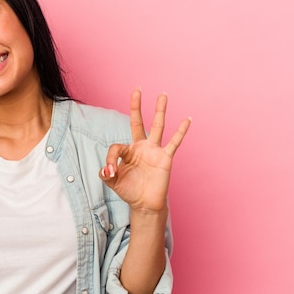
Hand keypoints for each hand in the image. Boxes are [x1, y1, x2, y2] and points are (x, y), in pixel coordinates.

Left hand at [99, 88, 190, 212]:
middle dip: (136, 106)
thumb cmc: (129, 191)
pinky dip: (181, 131)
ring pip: (157, 126)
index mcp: (127, 152)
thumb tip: (106, 169)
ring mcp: (154, 151)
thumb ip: (105, 174)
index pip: (116, 147)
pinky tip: (187, 120)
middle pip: (138, 122)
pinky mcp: (165, 158)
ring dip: (159, 111)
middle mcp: (141, 147)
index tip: (110, 172)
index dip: (110, 159)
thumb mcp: (112, 183)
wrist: (145, 204)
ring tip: (163, 94)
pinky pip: (174, 142)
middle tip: (137, 89)